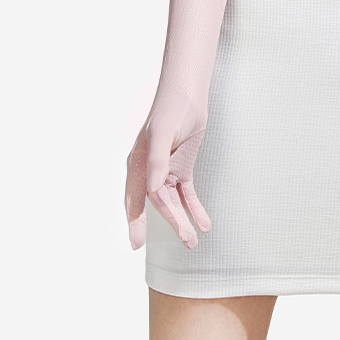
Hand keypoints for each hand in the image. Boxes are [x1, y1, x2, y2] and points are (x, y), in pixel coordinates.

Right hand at [124, 91, 211, 250]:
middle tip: (186, 241)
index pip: (136, 199)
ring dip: (184, 220)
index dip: (135, 222)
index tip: (137, 244)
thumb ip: (157, 162)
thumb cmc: (169, 110)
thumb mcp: (161, 134)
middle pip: (158, 205)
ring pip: (174, 202)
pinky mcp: (182, 168)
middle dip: (171, 224)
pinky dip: (195, 209)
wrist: (187, 94)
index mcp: (138, 164)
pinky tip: (204, 223)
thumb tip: (153, 190)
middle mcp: (150, 171)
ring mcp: (166, 170)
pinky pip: (187, 194)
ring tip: (195, 240)